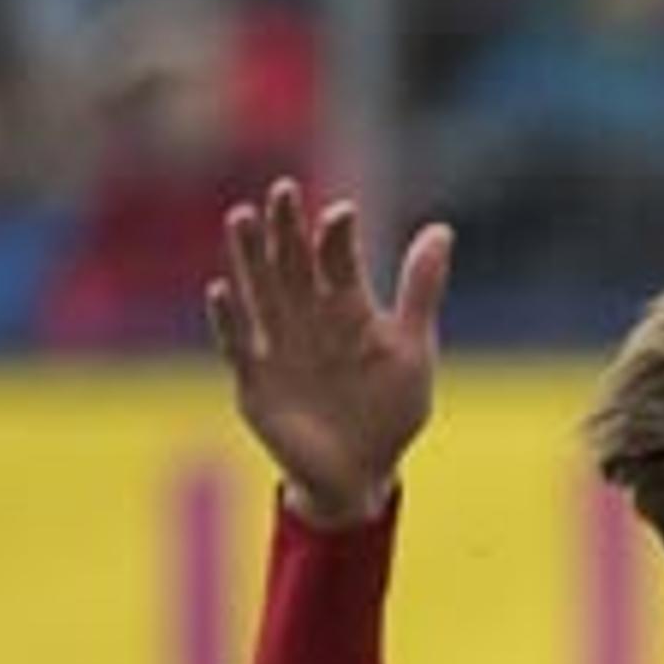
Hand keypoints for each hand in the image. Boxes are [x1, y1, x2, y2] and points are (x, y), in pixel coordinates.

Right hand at [204, 179, 451, 525]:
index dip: (337, 237)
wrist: (361, 472)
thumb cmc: (388, 410)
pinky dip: (229, 319)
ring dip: (250, 257)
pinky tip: (222, 290)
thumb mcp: (410, 350)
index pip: (338, 260)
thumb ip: (419, 291)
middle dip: (286, 229)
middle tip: (283, 191)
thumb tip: (441, 229)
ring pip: (260, 290)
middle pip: (292, 263)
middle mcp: (308, 318)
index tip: (343, 214)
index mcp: (347, 309)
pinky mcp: (254, 378)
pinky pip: (237, 343)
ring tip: (242, 218)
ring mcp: (278, 345)